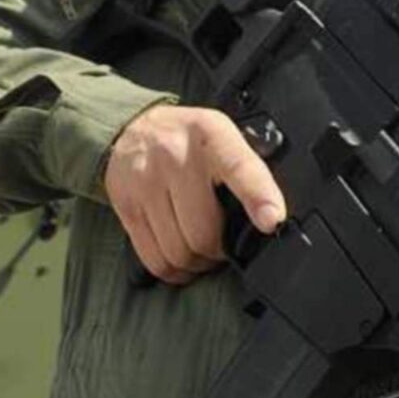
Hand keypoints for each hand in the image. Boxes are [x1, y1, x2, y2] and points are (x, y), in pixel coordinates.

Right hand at [105, 105, 285, 284]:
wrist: (134, 127)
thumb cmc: (191, 140)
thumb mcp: (225, 137)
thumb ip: (248, 171)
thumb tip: (272, 217)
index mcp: (213, 135)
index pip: (239, 167)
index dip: (258, 197)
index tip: (272, 220)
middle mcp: (176, 156)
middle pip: (204, 231)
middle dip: (220, 250)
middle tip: (224, 243)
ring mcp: (146, 181)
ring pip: (179, 252)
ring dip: (197, 262)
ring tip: (202, 248)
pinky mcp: (126, 205)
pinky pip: (154, 259)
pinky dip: (173, 269)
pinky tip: (181, 257)